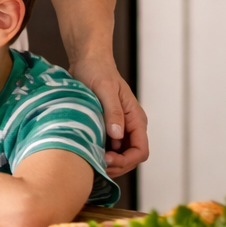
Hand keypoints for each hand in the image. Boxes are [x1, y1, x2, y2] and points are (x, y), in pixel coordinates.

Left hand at [72, 57, 148, 176]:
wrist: (88, 61)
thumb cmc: (98, 71)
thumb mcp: (105, 90)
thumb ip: (113, 112)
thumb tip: (118, 135)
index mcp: (136, 119)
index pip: (141, 151)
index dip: (126, 161)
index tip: (107, 160)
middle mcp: (130, 126)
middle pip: (130, 158)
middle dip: (116, 166)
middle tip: (94, 164)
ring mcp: (118, 128)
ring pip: (118, 156)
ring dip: (106, 162)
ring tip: (88, 159)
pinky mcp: (105, 128)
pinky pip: (106, 148)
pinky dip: (98, 153)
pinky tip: (85, 151)